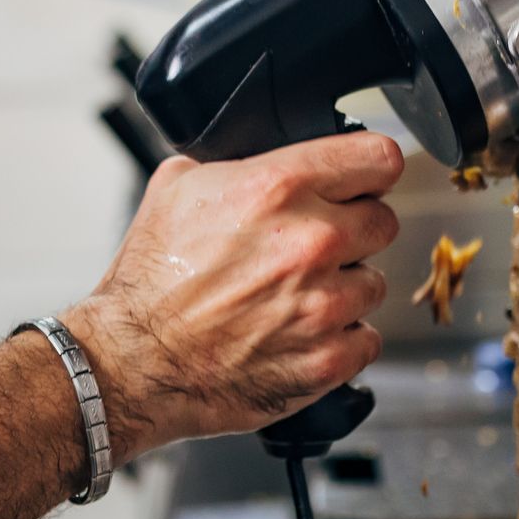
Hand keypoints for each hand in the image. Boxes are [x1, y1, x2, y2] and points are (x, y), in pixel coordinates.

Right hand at [68, 131, 403, 458]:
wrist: (133, 361)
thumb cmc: (149, 283)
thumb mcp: (175, 189)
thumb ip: (233, 164)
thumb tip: (259, 157)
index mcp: (278, 188)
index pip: (379, 159)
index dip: (368, 171)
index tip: (361, 183)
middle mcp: (311, 242)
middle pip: (384, 222)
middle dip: (353, 233)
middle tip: (313, 250)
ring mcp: (324, 306)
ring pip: (374, 284)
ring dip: (343, 290)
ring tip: (295, 300)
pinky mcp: (327, 360)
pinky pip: (367, 339)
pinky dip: (341, 340)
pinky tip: (301, 336)